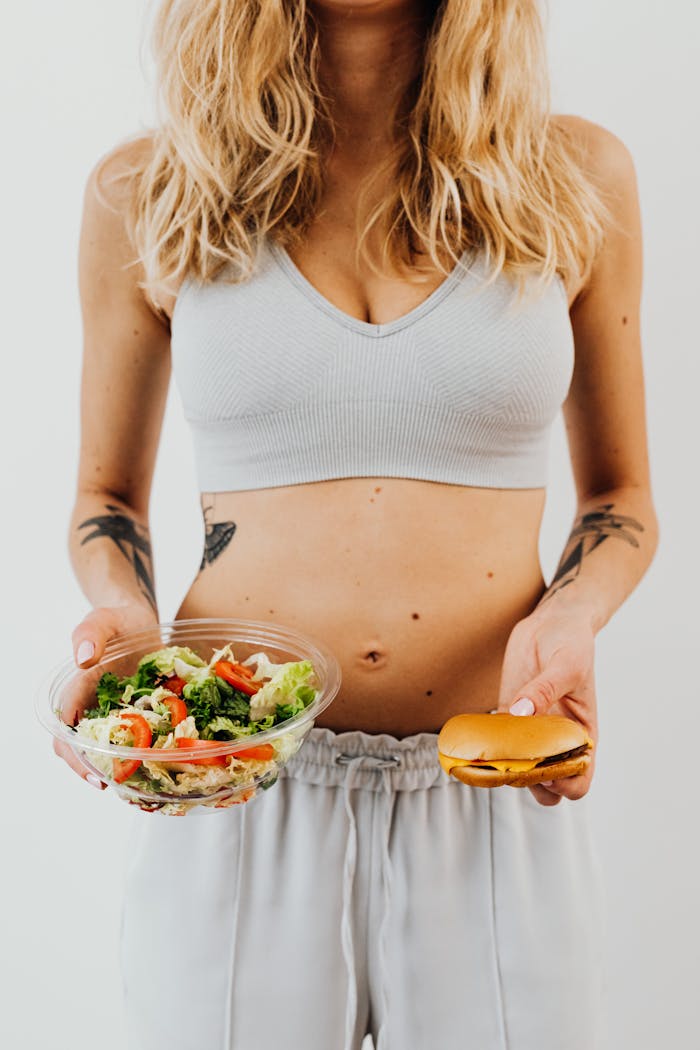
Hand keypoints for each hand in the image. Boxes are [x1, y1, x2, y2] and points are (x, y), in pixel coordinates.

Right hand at [53, 604, 157, 787]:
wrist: (139, 617)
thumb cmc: (116, 619)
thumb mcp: (102, 620)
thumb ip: (90, 635)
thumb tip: (83, 659)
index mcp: (77, 692)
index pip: (66, 732)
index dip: (77, 757)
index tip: (96, 776)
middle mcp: (93, 708)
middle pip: (83, 750)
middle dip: (97, 772)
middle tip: (121, 790)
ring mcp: (116, 713)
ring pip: (111, 750)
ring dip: (122, 768)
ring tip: (141, 788)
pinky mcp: (139, 712)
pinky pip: (139, 737)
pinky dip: (147, 752)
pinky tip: (163, 763)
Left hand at [496, 607, 597, 806]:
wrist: (552, 622)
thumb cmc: (572, 643)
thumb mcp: (566, 665)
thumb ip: (544, 690)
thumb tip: (521, 712)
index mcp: (582, 735)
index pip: (579, 781)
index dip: (563, 784)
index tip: (545, 766)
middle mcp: (557, 739)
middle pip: (545, 787)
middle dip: (529, 782)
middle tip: (513, 760)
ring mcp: (531, 730)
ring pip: (518, 769)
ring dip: (504, 767)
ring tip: (491, 750)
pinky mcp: (509, 714)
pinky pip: (497, 741)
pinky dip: (487, 745)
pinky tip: (477, 736)